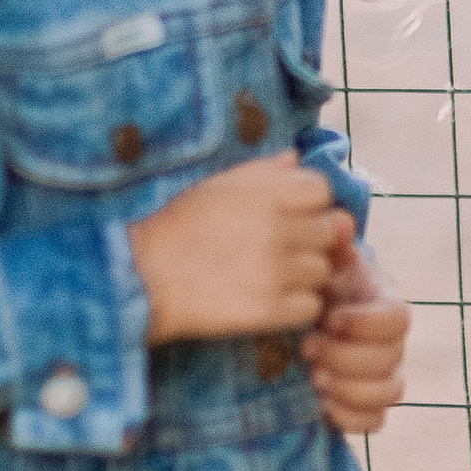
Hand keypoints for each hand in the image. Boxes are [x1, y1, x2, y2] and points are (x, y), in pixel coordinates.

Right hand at [128, 158, 351, 343]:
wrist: (141, 277)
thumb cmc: (175, 227)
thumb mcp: (214, 185)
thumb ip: (261, 172)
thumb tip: (295, 160)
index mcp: (266, 193)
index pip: (322, 190)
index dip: (311, 204)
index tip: (294, 215)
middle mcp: (277, 229)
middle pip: (329, 232)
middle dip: (312, 239)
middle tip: (285, 249)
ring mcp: (276, 271)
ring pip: (323, 270)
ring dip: (305, 275)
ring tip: (274, 276)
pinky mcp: (269, 310)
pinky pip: (311, 306)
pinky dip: (297, 306)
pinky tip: (273, 300)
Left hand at [303, 241, 410, 437]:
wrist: (302, 312)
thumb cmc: (314, 284)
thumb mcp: (321, 261)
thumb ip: (331, 245)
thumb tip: (339, 223)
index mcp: (384, 303)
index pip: (399, 319)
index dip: (365, 324)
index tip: (329, 317)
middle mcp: (392, 342)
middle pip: (392, 360)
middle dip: (347, 358)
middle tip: (308, 349)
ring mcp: (382, 374)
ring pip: (390, 393)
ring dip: (349, 388)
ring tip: (313, 377)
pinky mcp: (365, 404)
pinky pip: (375, 422)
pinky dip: (349, 416)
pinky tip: (321, 403)